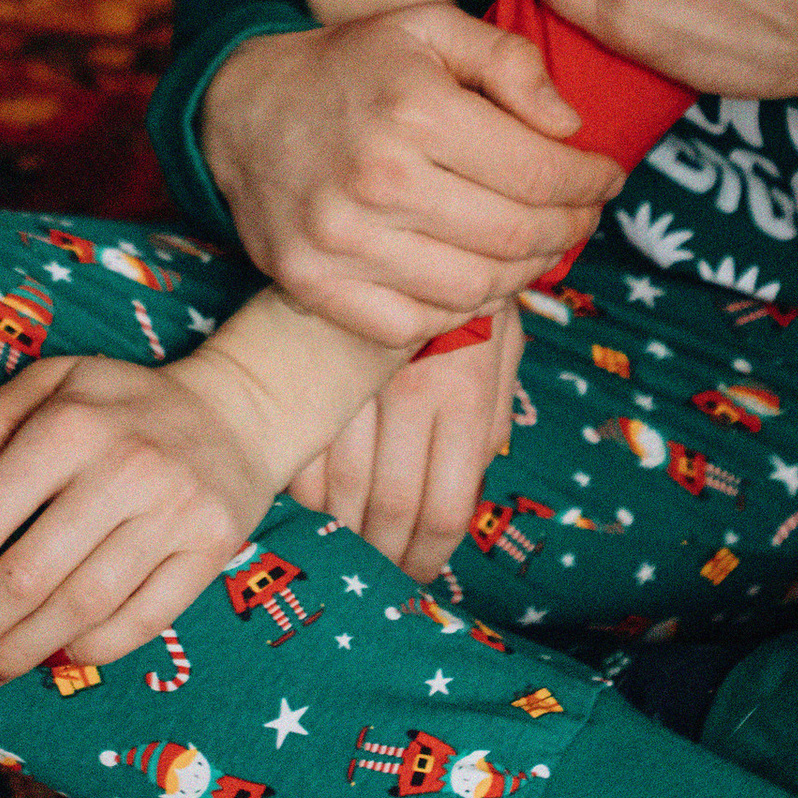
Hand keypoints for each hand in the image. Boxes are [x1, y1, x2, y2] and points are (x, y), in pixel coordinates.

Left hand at [0, 337, 288, 688]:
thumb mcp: (48, 382)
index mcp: (67, 425)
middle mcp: (122, 468)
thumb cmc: (121, 404)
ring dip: (19, 653)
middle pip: (24, 579)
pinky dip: (89, 651)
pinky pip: (140, 621)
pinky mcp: (212, 548)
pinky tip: (52, 659)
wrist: (238, 410)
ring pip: (79, 609)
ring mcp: (173, 512)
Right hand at [201, 7, 620, 347]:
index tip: (606, 178)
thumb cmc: (353, 67)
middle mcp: (377, 180)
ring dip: (525, 273)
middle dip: (570, 229)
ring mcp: (340, 242)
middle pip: (516, 237)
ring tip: (537, 244)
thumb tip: (570, 127)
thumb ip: (510, 61)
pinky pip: (415, 323)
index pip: (541, 173)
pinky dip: (461, 308)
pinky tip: (477, 274)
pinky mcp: (312, 284)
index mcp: (414, 111)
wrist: (240, 110)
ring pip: (475, 288)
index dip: (591, 183)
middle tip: (583, 214)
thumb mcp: (431, 29)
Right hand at [290, 305, 519, 577]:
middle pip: (389, 511)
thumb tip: (475, 488)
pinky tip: (309, 508)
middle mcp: (406, 394)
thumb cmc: (461, 290)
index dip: (431, 557)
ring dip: (340, 537)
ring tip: (344, 559)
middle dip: (385, 560)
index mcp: (464, 393)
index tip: (420, 577)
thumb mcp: (502, 345)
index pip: (448, 507)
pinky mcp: (303, 372)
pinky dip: (300, 493)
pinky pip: (295, 455)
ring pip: (337, 492)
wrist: (403, 216)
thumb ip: (493, 418)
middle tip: (379, 581)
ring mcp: (349, 385)